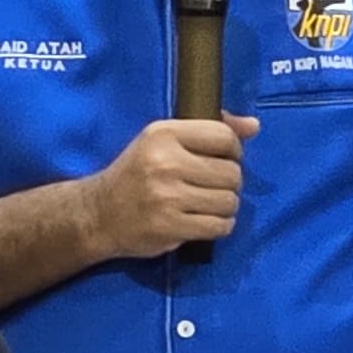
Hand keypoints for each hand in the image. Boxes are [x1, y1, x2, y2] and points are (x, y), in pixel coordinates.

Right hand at [87, 118, 257, 259]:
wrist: (98, 213)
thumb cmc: (135, 173)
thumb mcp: (163, 141)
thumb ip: (209, 130)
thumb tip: (254, 126)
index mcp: (163, 134)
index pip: (223, 137)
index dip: (233, 151)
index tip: (222, 160)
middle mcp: (166, 162)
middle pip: (231, 172)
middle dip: (229, 182)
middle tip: (211, 186)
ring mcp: (168, 196)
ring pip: (229, 201)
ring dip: (225, 206)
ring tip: (207, 205)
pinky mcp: (170, 226)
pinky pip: (219, 226)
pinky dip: (219, 226)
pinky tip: (204, 221)